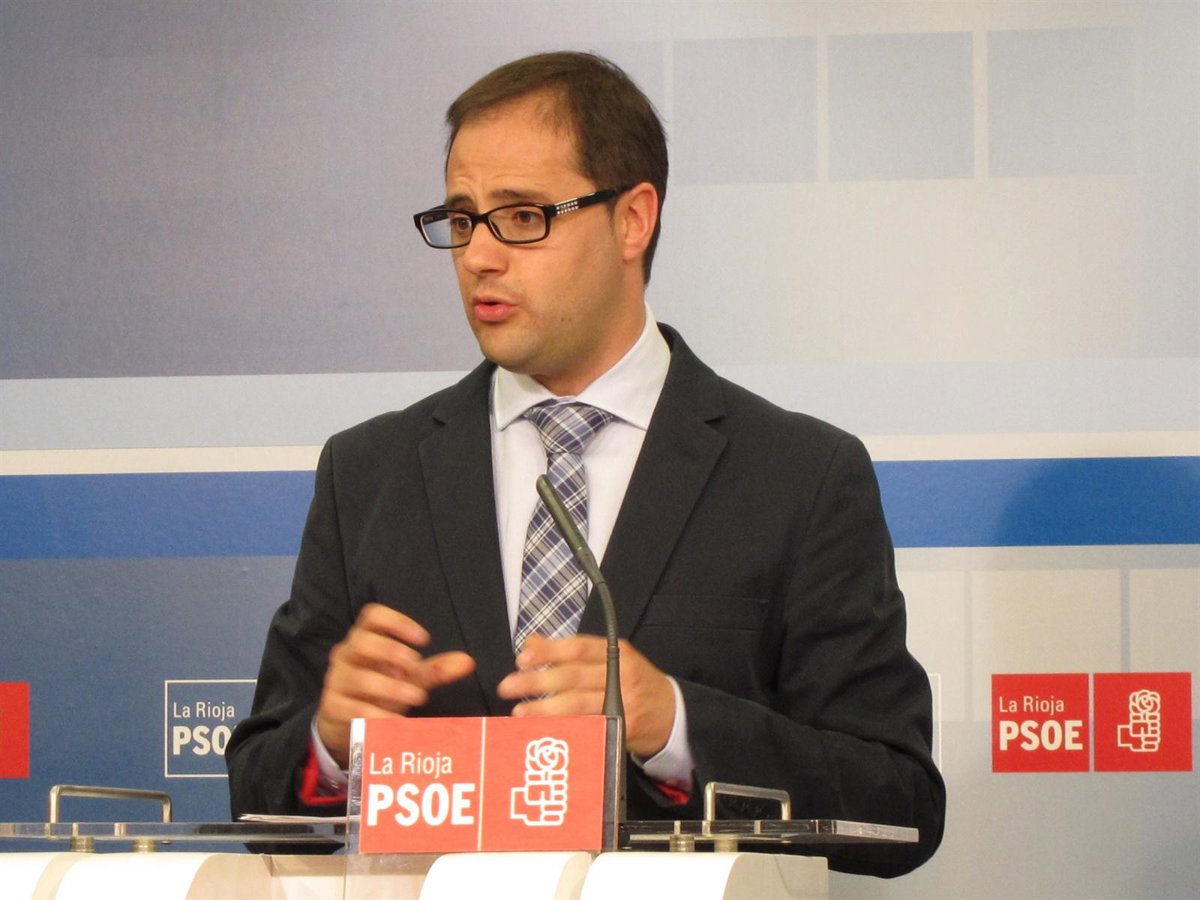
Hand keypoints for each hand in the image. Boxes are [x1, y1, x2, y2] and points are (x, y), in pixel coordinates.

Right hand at [316, 603, 474, 766]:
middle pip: (362, 641)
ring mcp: (337, 680)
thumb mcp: (408, 677)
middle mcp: (347, 655)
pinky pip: (351, 708)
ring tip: (417, 696)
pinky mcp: (333, 706)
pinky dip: (375, 714)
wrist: (346, 720)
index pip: (373, 615)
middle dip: (391, 651)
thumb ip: (435, 670)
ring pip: (359, 677)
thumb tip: (468, 662)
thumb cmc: (379, 689)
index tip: (424, 639)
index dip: (397, 622)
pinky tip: (395, 721)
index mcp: (364, 638)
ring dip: (390, 687)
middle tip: (416, 665)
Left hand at [496, 635, 675, 757]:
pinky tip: (545, 731)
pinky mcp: (622, 729)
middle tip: (508, 686)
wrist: (671, 714)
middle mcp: (621, 675)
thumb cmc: (633, 683)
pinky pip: (589, 728)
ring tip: (520, 712)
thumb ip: (571, 651)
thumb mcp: (609, 658)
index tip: (522, 658)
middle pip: (573, 676)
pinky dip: (565, 729)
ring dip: (545, 709)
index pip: (578, 648)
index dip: (548, 652)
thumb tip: (531, 642)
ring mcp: (623, 704)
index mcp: (616, 653)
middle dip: (537, 681)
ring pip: (578, 705)